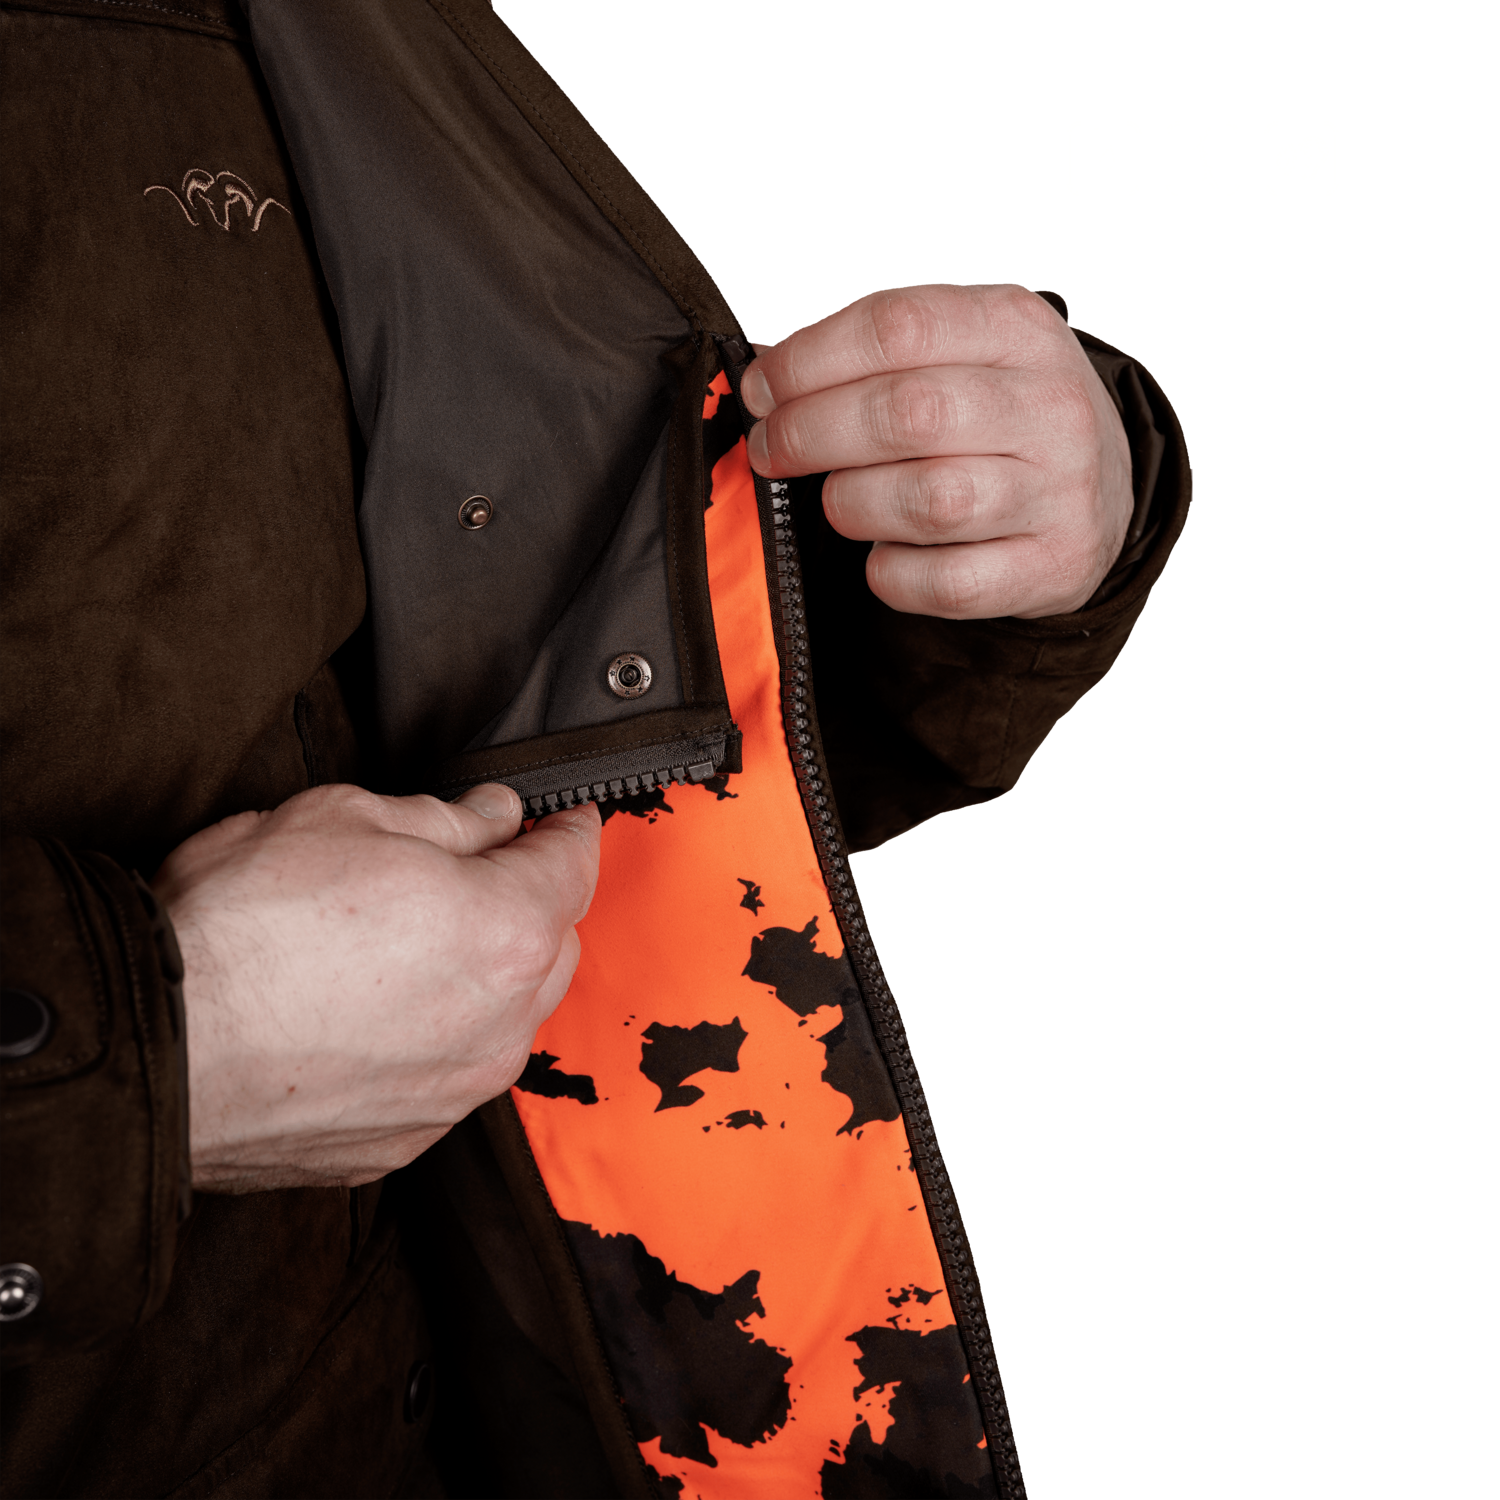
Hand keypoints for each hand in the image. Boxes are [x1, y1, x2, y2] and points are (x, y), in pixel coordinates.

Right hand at [153, 783, 599, 1191]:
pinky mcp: (404, 1141)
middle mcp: (501, 1024)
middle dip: (531, 902)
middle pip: (552, 946)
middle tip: (482, 871)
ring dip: (489, 977)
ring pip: (509, 1018)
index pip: (573, 867)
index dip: (568, 831)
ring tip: (417, 943)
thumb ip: (445, 819)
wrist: (154, 1052)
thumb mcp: (344, 820)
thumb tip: (491, 817)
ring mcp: (455, 1092)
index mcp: (506, 932)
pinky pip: (450, 1076)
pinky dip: (437, 1040)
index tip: (562, 820)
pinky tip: (379, 1013)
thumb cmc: (240, 930)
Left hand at [741, 284, 1132, 618]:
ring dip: (852, 503)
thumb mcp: (958, 351)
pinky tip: (885, 552)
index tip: (762, 389)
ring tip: (840, 499)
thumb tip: (760, 379)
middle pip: (906, 413)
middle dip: (811, 433)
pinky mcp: (1051, 568)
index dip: (808, 360)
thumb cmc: (999, 415)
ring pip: (927, 502)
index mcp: (1017, 327)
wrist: (1101, 493)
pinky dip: (890, 573)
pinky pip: (943, 582)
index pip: (898, 326)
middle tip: (771, 450)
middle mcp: (1050, 406)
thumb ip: (867, 355)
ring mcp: (1059, 492)